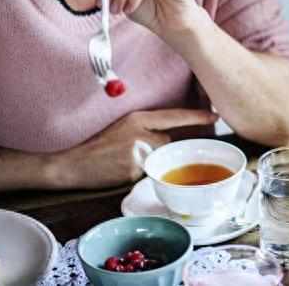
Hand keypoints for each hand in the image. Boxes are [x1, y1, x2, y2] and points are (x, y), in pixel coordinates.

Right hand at [54, 109, 217, 188]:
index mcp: (138, 118)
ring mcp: (137, 151)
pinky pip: (148, 173)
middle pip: (169, 141)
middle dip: (161, 148)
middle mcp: (140, 132)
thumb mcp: (124, 127)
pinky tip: (121, 170)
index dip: (196, 116)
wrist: (74, 164)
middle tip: (137, 150)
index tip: (214, 115)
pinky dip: (139, 174)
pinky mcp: (133, 170)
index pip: (175, 116)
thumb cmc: (101, 145)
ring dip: (151, 161)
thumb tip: (172, 137)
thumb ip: (148, 128)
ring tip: (125, 160)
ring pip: (160, 158)